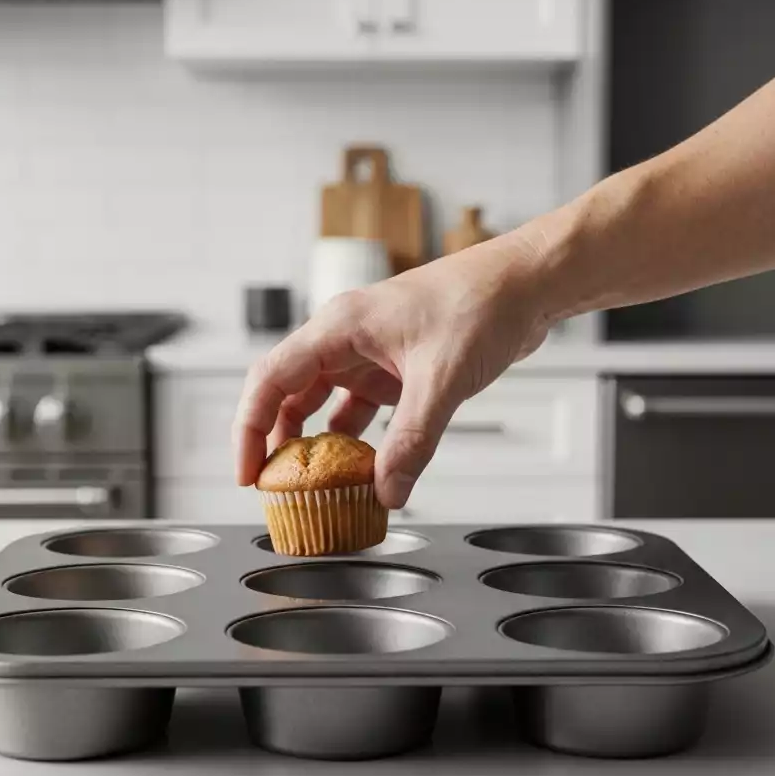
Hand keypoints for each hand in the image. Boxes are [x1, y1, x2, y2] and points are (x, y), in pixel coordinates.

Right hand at [233, 234, 551, 507]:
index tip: (247, 472)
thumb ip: (412, 440)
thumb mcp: (442, 379)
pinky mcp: (396, 367)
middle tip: (276, 488)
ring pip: (324, 404)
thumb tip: (387, 491)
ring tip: (315, 485)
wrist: (526, 284)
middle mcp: (346, 339)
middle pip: (290, 394)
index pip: (271, 379)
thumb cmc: (482, 302)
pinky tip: (364, 468)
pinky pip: (362, 409)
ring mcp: (371, 353)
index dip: (250, 429)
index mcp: (340, 327)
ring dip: (319, 444)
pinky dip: (358, 440)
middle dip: (279, 443)